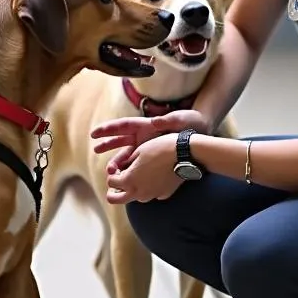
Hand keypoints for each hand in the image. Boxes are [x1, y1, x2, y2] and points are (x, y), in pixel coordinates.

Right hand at [92, 109, 211, 173]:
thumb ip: (169, 120)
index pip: (123, 126)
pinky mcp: (153, 158)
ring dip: (118, 162)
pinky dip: (130, 170)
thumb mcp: (182, 119)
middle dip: (108, 145)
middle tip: (96, 150)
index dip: (108, 129)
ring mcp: (147, 147)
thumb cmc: (192, 122)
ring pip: (128, 155)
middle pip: (121, 140)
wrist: (203, 133)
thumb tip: (156, 121)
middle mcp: (143, 136)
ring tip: (111, 171)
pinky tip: (125, 178)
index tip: (94, 133)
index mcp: (146, 125)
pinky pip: (138, 165)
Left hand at [105, 133, 181, 204]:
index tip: (118, 167)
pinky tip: (156, 175)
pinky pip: (151, 194)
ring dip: (133, 188)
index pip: (110, 182)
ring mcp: (152, 196)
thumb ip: (124, 164)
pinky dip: (149, 188)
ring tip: (141, 174)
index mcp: (129, 179)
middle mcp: (138, 192)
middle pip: (115, 199)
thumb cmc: (159, 148)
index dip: (112, 173)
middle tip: (119, 181)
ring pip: (135, 197)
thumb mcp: (137, 152)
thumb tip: (118, 169)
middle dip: (113, 191)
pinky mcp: (163, 195)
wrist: (184, 154)